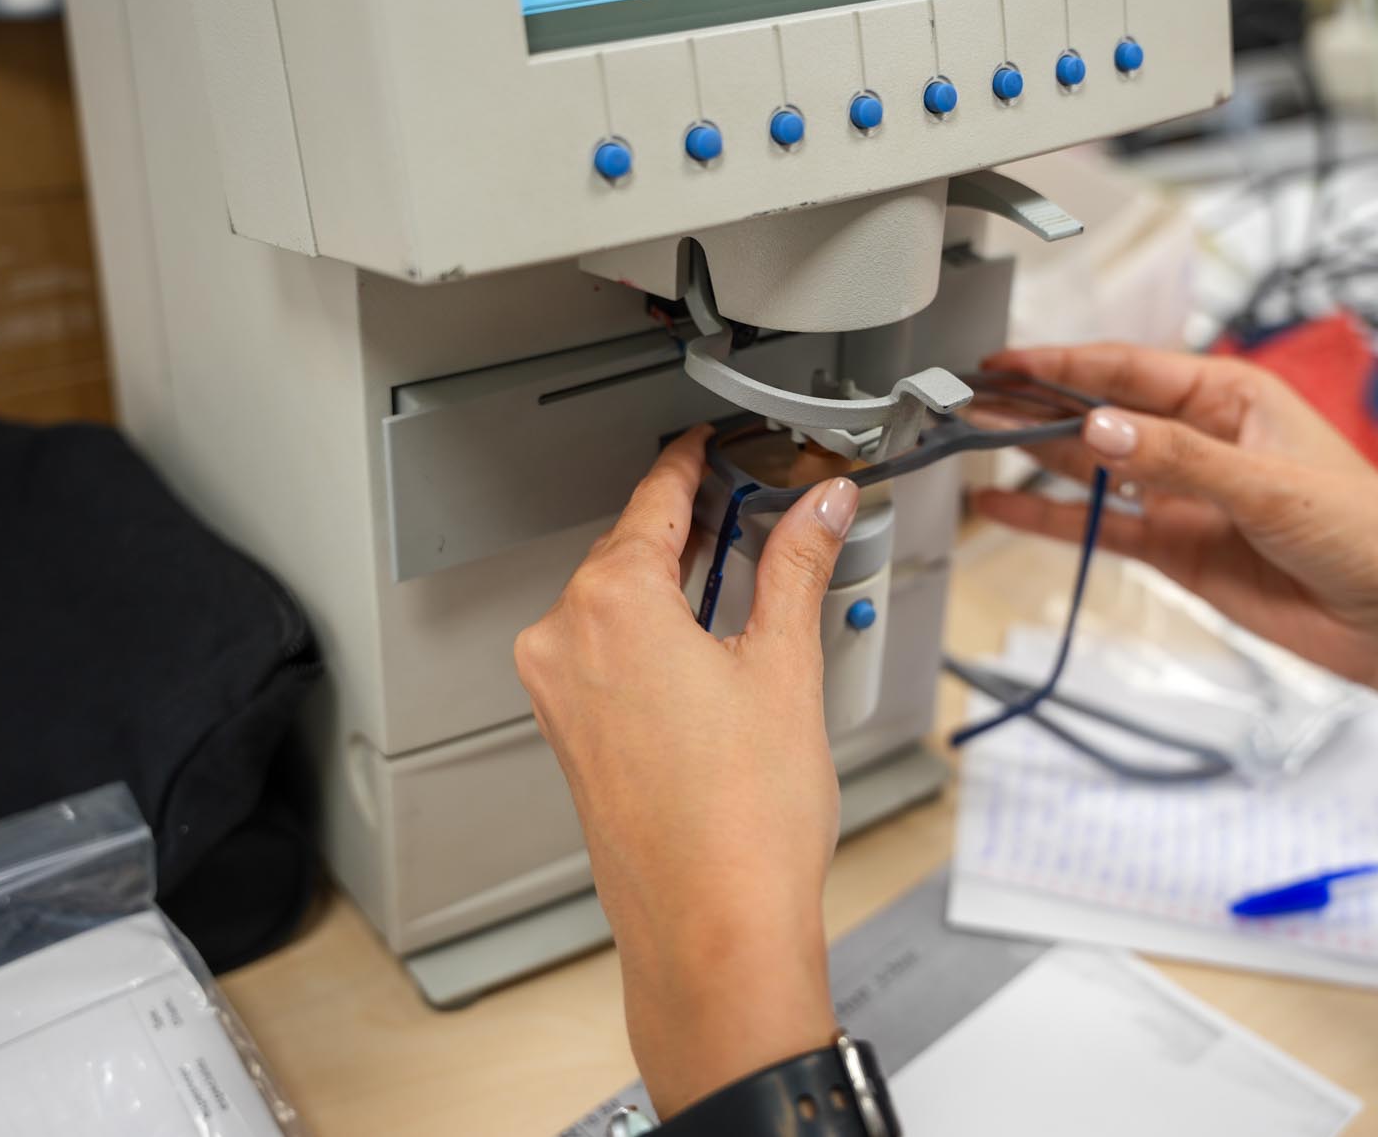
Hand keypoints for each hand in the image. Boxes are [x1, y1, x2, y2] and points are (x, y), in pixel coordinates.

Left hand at [514, 428, 859, 1115]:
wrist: (714, 933)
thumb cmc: (741, 825)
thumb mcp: (786, 666)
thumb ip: (797, 566)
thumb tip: (818, 508)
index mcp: (609, 605)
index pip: (654, 499)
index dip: (694, 462)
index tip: (716, 444)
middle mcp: (565, 643)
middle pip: (631, 548)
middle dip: (694, 525)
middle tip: (756, 503)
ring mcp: (559, 695)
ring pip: (617, 604)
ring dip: (678, 581)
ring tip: (749, 574)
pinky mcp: (569, 737)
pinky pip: (607, 654)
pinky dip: (656, 633)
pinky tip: (710, 643)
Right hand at [975, 345, 1377, 782]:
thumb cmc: (1372, 533)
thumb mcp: (1271, 485)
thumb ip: (1178, 459)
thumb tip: (1100, 431)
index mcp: (1231, 396)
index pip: (1128, 369)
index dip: (1061, 364)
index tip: (1004, 362)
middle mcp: (1200, 439)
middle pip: (1099, 412)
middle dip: (1033, 404)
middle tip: (968, 399)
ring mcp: (1184, 495)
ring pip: (1091, 465)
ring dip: (1034, 455)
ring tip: (971, 441)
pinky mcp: (1177, 548)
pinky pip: (1100, 525)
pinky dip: (1051, 517)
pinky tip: (1006, 507)